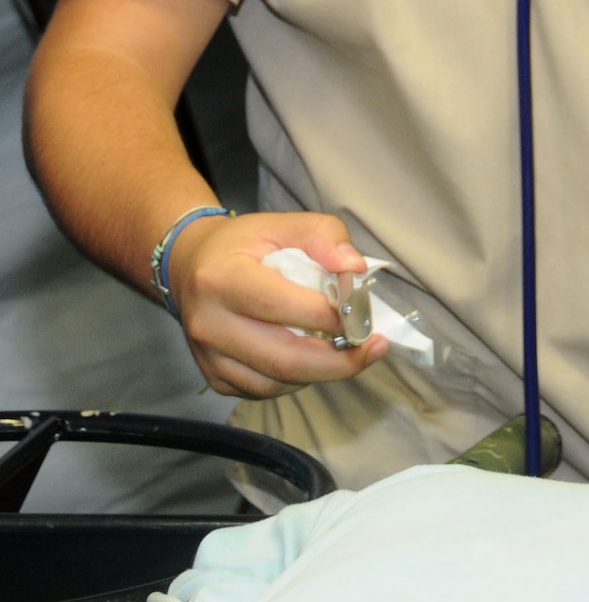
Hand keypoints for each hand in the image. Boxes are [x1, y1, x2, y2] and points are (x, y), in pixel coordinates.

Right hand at [170, 211, 388, 397]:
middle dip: (336, 361)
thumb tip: (355, 269)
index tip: (362, 314)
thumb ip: (323, 235)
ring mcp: (208, 357)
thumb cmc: (243, 244)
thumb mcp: (283, 223)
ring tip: (349, 351)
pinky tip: (315, 359)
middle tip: (372, 349)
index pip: (281, 307)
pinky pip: (262, 389)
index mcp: (222, 280)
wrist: (190, 266)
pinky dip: (296, 380)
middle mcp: (209, 324)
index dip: (328, 316)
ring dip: (319, 372)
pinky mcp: (213, 377)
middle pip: (281, 358)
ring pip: (274, 381)